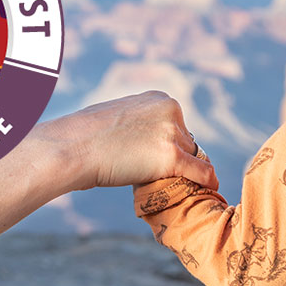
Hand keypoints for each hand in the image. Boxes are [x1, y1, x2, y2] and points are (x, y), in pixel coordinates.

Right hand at [39, 91, 217, 189]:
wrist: (73, 147)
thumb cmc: (86, 136)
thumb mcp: (119, 117)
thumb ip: (140, 124)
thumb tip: (147, 141)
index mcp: (160, 98)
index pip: (177, 125)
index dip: (168, 145)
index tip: (157, 159)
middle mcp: (171, 110)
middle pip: (187, 141)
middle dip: (176, 158)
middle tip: (158, 176)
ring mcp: (171, 133)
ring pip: (191, 157)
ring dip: (183, 171)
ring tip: (169, 185)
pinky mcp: (170, 157)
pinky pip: (200, 171)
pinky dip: (207, 180)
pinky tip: (212, 188)